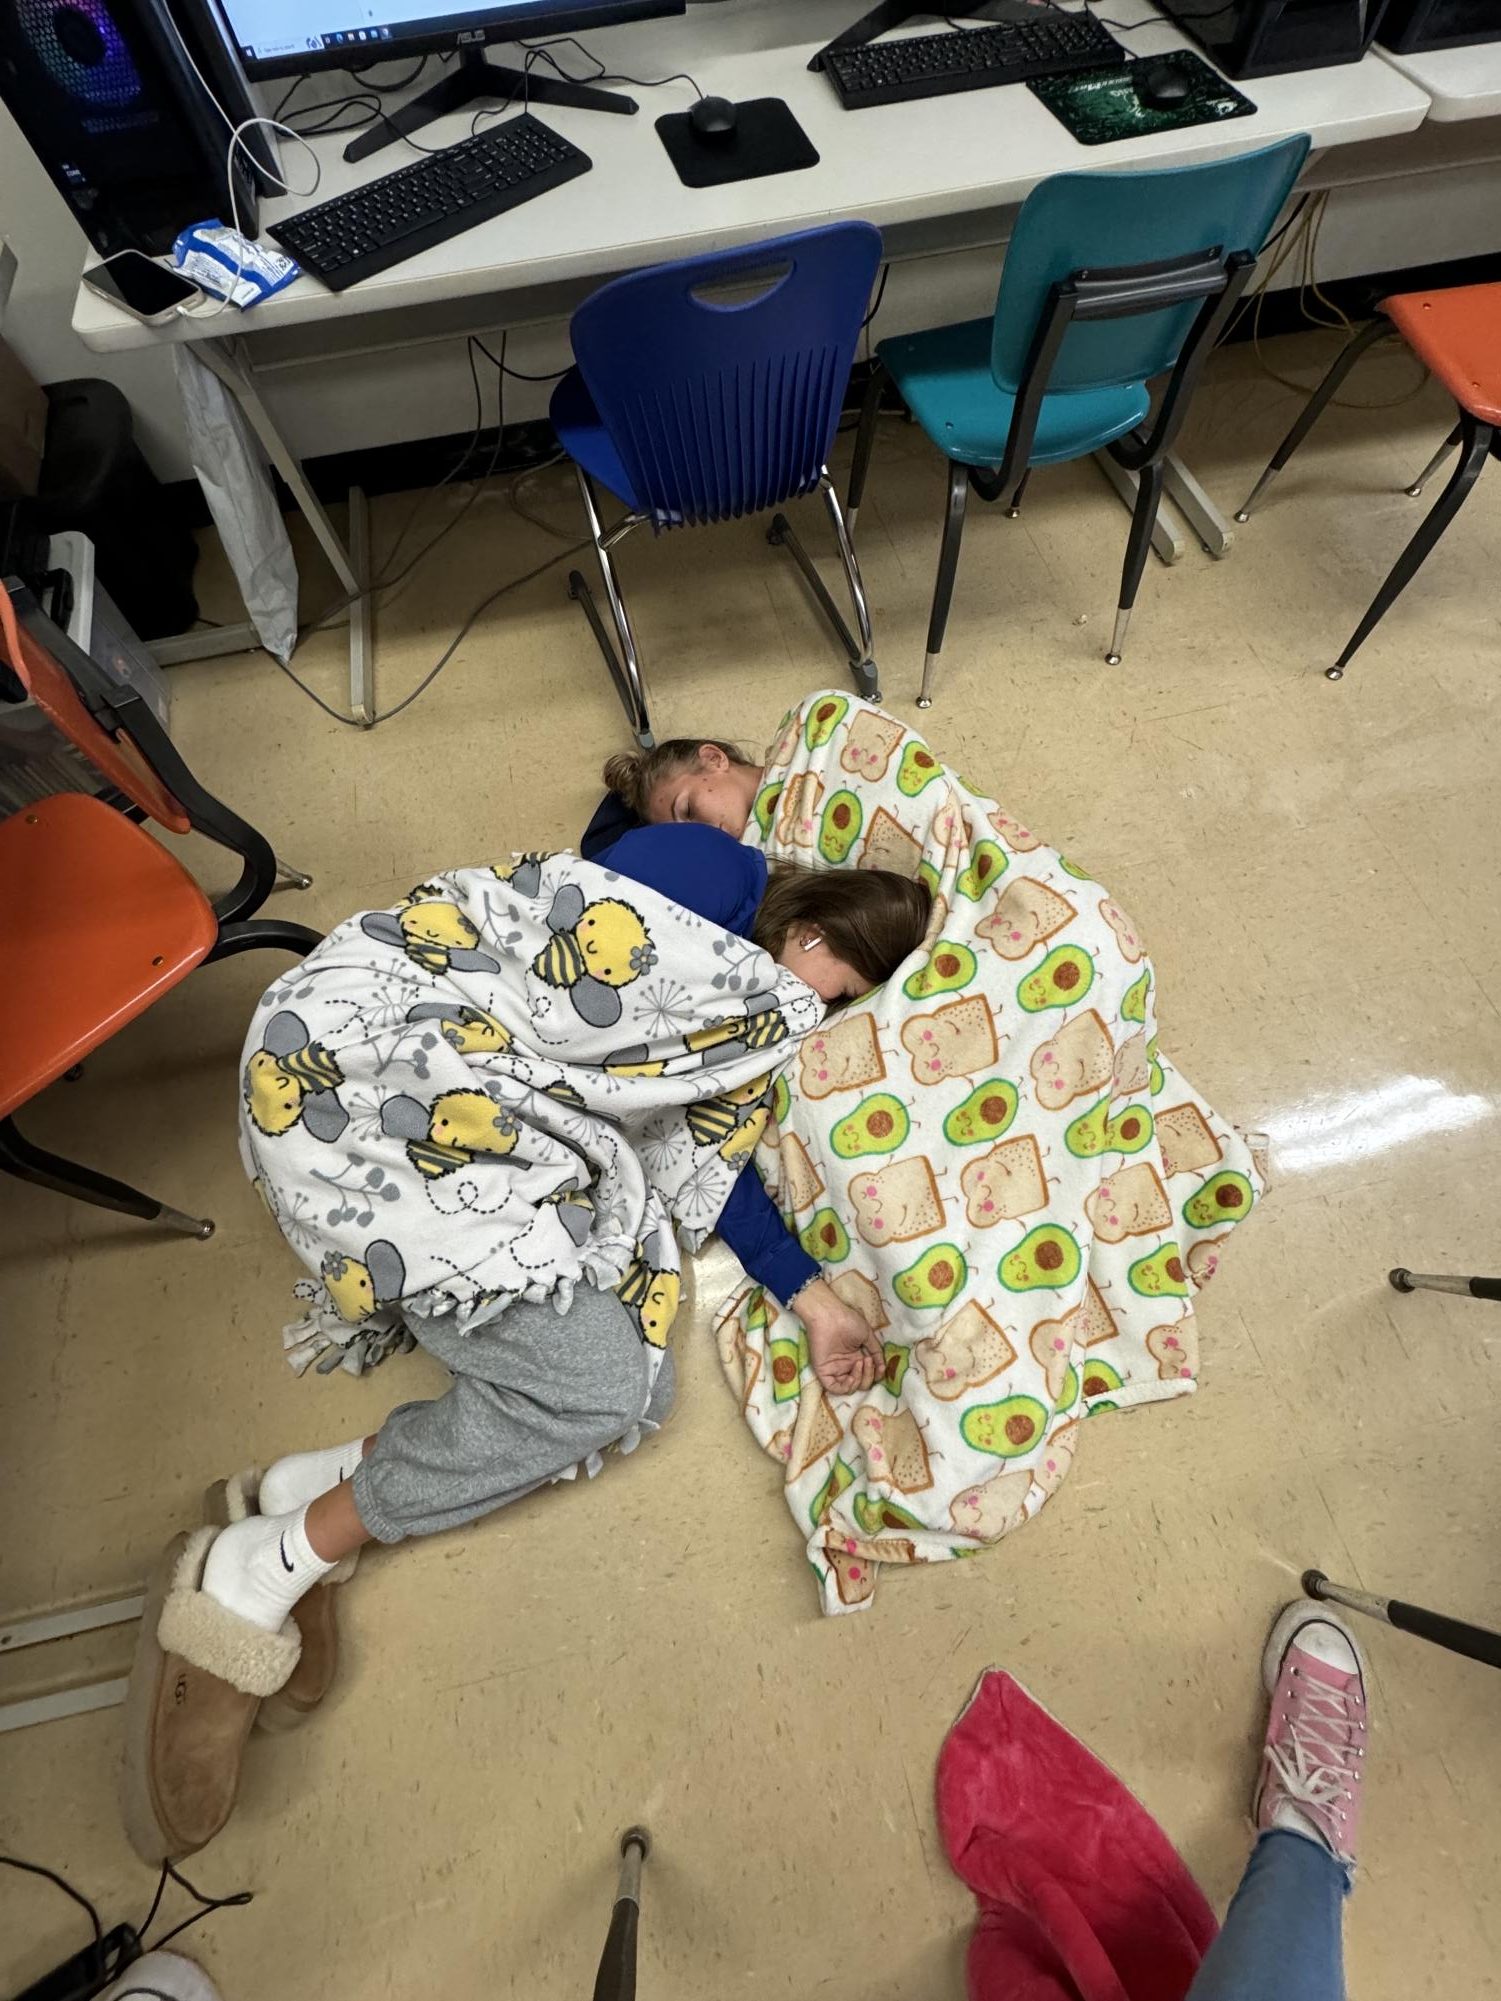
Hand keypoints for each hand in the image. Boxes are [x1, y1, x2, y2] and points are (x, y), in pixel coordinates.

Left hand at [797, 1278, 884, 1395]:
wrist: (830, 1315)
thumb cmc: (848, 1321)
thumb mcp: (867, 1336)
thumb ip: (876, 1352)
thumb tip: (883, 1368)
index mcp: (856, 1358)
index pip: (868, 1375)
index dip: (876, 1375)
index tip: (881, 1368)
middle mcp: (846, 1366)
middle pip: (861, 1383)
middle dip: (869, 1376)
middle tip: (867, 1360)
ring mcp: (835, 1370)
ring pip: (850, 1388)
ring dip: (859, 1380)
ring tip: (860, 1363)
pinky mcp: (824, 1372)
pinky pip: (835, 1388)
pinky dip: (846, 1387)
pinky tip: (851, 1377)